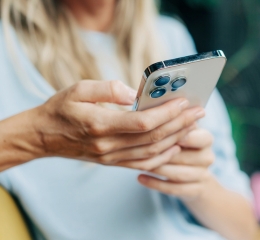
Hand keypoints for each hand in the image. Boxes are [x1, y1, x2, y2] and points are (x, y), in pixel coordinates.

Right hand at [32, 80, 204, 169]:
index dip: (167, 113)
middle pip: (154, 138)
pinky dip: (163, 156)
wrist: (43, 136)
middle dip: (180, 124)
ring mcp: (111, 158)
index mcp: (100, 125)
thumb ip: (108, 88)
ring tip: (193, 125)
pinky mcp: (113, 163)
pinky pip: (144, 163)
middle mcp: (109, 146)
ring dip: (176, 139)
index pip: (143, 122)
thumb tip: (134, 92)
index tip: (184, 101)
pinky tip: (175, 146)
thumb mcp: (78, 89)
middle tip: (199, 111)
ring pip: (153, 152)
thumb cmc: (60, 109)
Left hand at [138, 128, 215, 200]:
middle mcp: (207, 157)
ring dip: (157, 168)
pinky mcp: (195, 191)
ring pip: (177, 174)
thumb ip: (173, 122)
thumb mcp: (182, 132)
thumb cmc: (184, 148)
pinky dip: (155, 184)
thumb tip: (149, 107)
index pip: (198, 136)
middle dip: (162, 153)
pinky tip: (140, 178)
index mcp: (205, 139)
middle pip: (184, 156)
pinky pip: (174, 189)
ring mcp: (202, 175)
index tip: (160, 132)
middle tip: (140, 149)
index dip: (179, 135)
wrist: (198, 180)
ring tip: (138, 163)